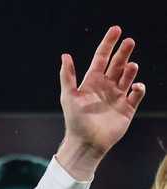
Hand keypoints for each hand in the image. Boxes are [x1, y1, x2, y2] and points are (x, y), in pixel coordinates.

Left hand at [54, 26, 144, 179]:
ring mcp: (118, 96)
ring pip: (128, 77)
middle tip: (129, 41)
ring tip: (131, 65)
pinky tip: (136, 87)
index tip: (116, 30)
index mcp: (92, 81)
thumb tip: (65, 55)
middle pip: (117, 64)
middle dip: (123, 52)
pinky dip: (139, 89)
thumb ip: (67, 76)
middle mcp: (106, 86)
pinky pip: (137, 94)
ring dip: (130, 70)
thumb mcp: (68, 96)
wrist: (86, 143)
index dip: (108, 43)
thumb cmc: (75, 120)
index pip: (102, 58)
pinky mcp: (127, 108)